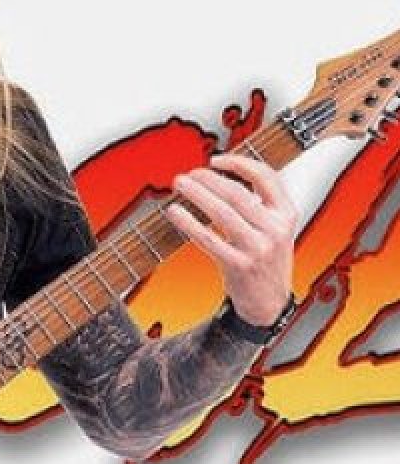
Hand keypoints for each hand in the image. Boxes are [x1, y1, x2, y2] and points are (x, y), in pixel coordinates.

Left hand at [164, 154, 297, 324]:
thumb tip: (222, 177)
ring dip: (197, 195)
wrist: (269, 303)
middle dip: (208, 179)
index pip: (266, 176)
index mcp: (287, 214)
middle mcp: (276, 229)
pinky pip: (209, 239)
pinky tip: (175, 213)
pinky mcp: (239, 265)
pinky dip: (189, 223)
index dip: (238, 163)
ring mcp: (258, 248)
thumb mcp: (276, 229)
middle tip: (187, 174)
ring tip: (179, 185)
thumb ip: (261, 204)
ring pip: (222, 213)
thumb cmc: (266, 262)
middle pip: (237, 193)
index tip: (215, 160)